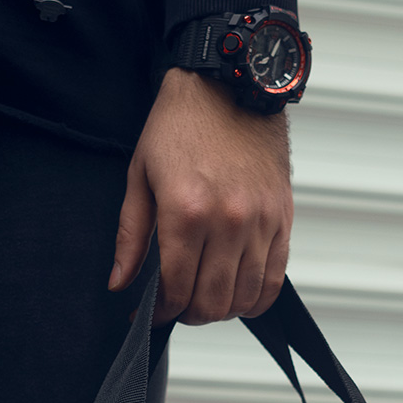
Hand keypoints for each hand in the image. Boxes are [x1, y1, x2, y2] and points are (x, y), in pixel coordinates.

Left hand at [109, 68, 292, 324]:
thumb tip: (120, 284)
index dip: (160, 313)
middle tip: (178, 309)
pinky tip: (238, 298)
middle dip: (189, 316)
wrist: (229, 87)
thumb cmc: (180, 127)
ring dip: (221, 311)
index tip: (150, 316)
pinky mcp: (282, 220)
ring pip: (243, 298)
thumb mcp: (140, 176)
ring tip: (205, 301)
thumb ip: (130, 237)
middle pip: (211, 302)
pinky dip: (256, 300)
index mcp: (185, 212)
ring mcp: (259, 223)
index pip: (175, 290)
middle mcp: (227, 222)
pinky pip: (273, 280)